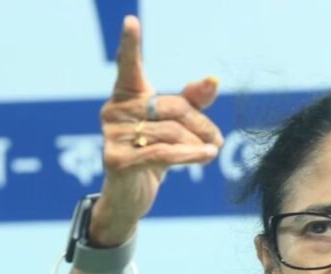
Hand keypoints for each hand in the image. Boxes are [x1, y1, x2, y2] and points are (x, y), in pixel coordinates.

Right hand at [89, 15, 223, 245]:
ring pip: (170, 132)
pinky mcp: (116, 160)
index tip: (131, 21)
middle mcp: (114, 111)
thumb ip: (193, 101)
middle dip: (200, 124)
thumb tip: (213, 80)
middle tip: (217, 139)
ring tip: (211, 152)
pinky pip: (162, 153)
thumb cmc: (154, 154)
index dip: (130, 45)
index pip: (128, 66)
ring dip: (198, 143)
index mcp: (126, 95)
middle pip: (171, 107)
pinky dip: (189, 155)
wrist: (131, 196)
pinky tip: (207, 156)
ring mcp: (112, 136)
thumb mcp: (175, 126)